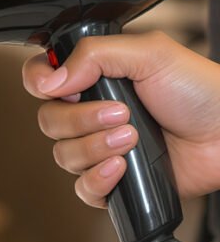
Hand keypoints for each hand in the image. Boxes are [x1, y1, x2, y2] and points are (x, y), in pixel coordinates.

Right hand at [23, 31, 219, 206]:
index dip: (40, 83)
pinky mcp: (115, 180)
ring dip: (95, 148)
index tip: (57, 88)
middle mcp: (90, 111)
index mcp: (93, 76)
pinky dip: (97, 180)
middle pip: (48, 121)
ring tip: (132, 139)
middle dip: (80, 120)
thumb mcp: (149, 53)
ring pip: (64, 155)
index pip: (41, 77)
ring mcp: (101, 146)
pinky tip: (121, 168)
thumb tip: (52, 79)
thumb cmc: (201, 91)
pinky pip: (83, 189)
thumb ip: (94, 54)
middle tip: (121, 114)